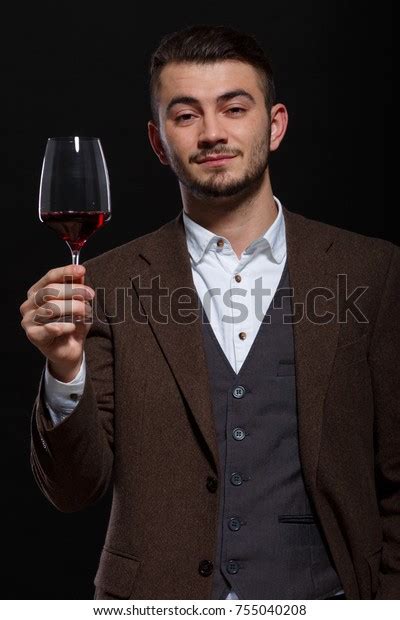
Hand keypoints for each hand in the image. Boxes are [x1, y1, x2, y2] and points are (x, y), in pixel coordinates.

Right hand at [20, 264, 93, 381]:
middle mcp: (30, 304)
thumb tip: (80, 272)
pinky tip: (72, 327)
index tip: (81, 270)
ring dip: (73, 309)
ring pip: (51, 308)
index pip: (50, 277)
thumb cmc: (72, 324)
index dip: (66, 272)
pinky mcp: (33, 335)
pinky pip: (50, 327)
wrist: (70, 349)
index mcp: (38, 291)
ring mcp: (29, 319)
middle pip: (50, 291)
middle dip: (74, 291)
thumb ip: (77, 287)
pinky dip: (64, 326)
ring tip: (85, 314)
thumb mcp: (79, 303)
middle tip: (90, 294)